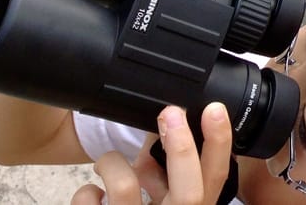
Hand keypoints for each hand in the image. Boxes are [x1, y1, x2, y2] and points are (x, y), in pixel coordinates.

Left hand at [70, 103, 231, 204]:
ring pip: (126, 188)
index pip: (215, 180)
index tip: (213, 110)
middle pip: (189, 194)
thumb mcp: (166, 200)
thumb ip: (170, 173)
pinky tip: (92, 196)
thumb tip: (169, 123)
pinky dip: (86, 193)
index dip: (219, 144)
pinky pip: (90, 202)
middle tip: (171, 113)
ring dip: (113, 162)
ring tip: (107, 162)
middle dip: (182, 148)